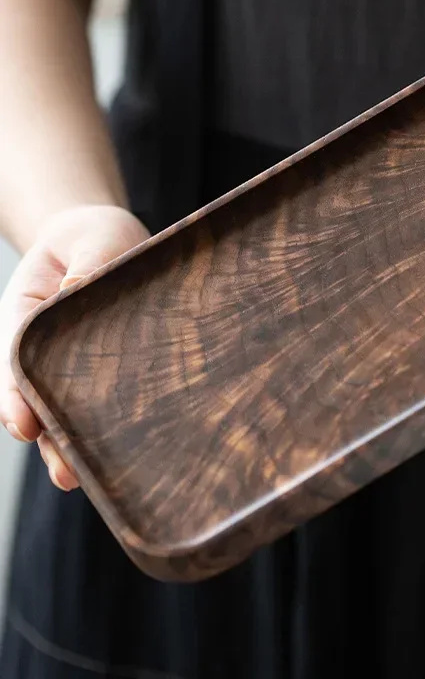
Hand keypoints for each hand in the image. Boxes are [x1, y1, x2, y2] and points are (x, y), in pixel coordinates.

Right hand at [0, 205, 148, 489]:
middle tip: (65, 472)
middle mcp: (43, 348)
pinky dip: (102, 427)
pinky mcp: (102, 372)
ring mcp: (70, 364)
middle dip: (48, 436)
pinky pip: (97, 401)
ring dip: (70, 444)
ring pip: (64, 408)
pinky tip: (115, 459)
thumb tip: (80, 287)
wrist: (106, 240)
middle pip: (37, 396)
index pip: (16, 358)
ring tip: (82, 479)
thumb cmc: (94, 237)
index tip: (24, 424)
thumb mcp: (92, 237)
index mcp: (27, 313)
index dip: (16, 394)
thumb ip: (89, 261)